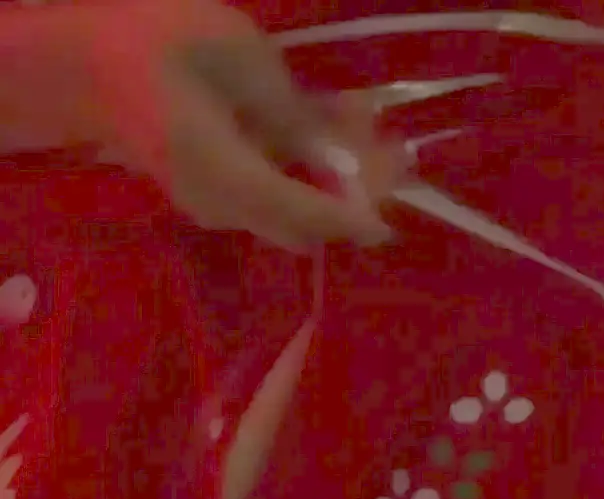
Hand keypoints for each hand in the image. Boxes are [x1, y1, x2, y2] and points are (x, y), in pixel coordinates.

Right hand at [41, 0, 401, 247]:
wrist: (81, 60)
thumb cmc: (156, 41)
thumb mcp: (237, 58)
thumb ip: (291, 113)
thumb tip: (334, 156)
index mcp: (225, 174)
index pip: (303, 215)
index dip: (353, 218)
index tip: (390, 222)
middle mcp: (222, 205)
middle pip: (306, 220)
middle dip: (356, 190)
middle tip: (393, 146)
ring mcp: (215, 202)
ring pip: (293, 207)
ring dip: (336, 173)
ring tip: (363, 119)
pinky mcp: (216, 189)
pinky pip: (274, 191)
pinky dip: (308, 166)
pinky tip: (330, 120)